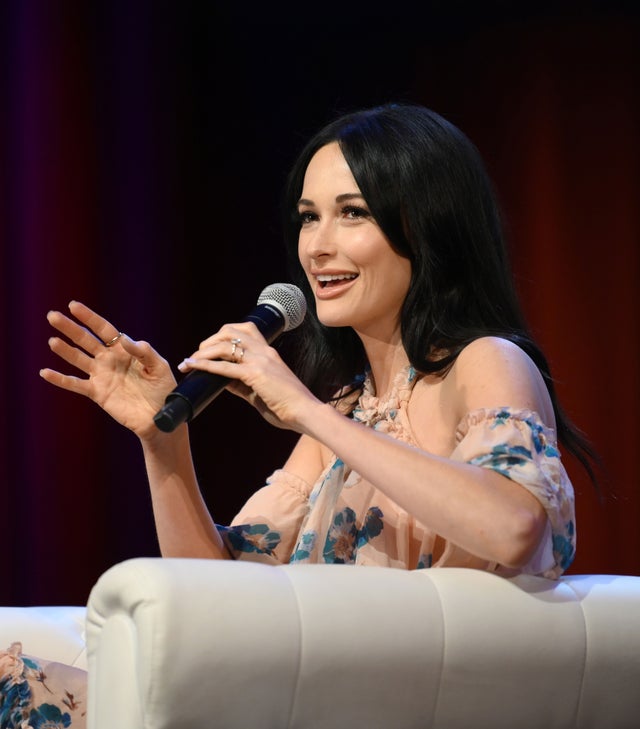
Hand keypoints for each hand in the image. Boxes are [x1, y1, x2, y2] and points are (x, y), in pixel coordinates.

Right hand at [40, 301, 176, 439]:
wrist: (161, 416)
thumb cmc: (163, 389)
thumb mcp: (159, 367)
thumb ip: (144, 352)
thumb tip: (124, 339)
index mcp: (124, 350)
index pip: (104, 330)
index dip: (89, 318)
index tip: (73, 306)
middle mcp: (109, 360)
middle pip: (86, 340)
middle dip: (70, 328)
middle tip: (52, 316)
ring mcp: (102, 376)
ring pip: (78, 359)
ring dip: (64, 350)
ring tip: (52, 341)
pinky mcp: (97, 393)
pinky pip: (76, 384)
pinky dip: (60, 379)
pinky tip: (45, 372)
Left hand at [178, 321, 321, 432]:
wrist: (306, 413)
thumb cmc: (288, 406)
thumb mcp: (260, 392)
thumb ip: (242, 384)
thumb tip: (222, 381)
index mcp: (268, 353)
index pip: (244, 330)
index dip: (224, 335)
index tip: (210, 348)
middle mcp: (264, 352)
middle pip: (231, 331)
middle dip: (210, 340)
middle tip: (197, 354)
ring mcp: (260, 361)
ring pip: (225, 345)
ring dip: (203, 351)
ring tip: (190, 361)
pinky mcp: (256, 374)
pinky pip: (225, 366)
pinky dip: (205, 365)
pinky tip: (193, 366)